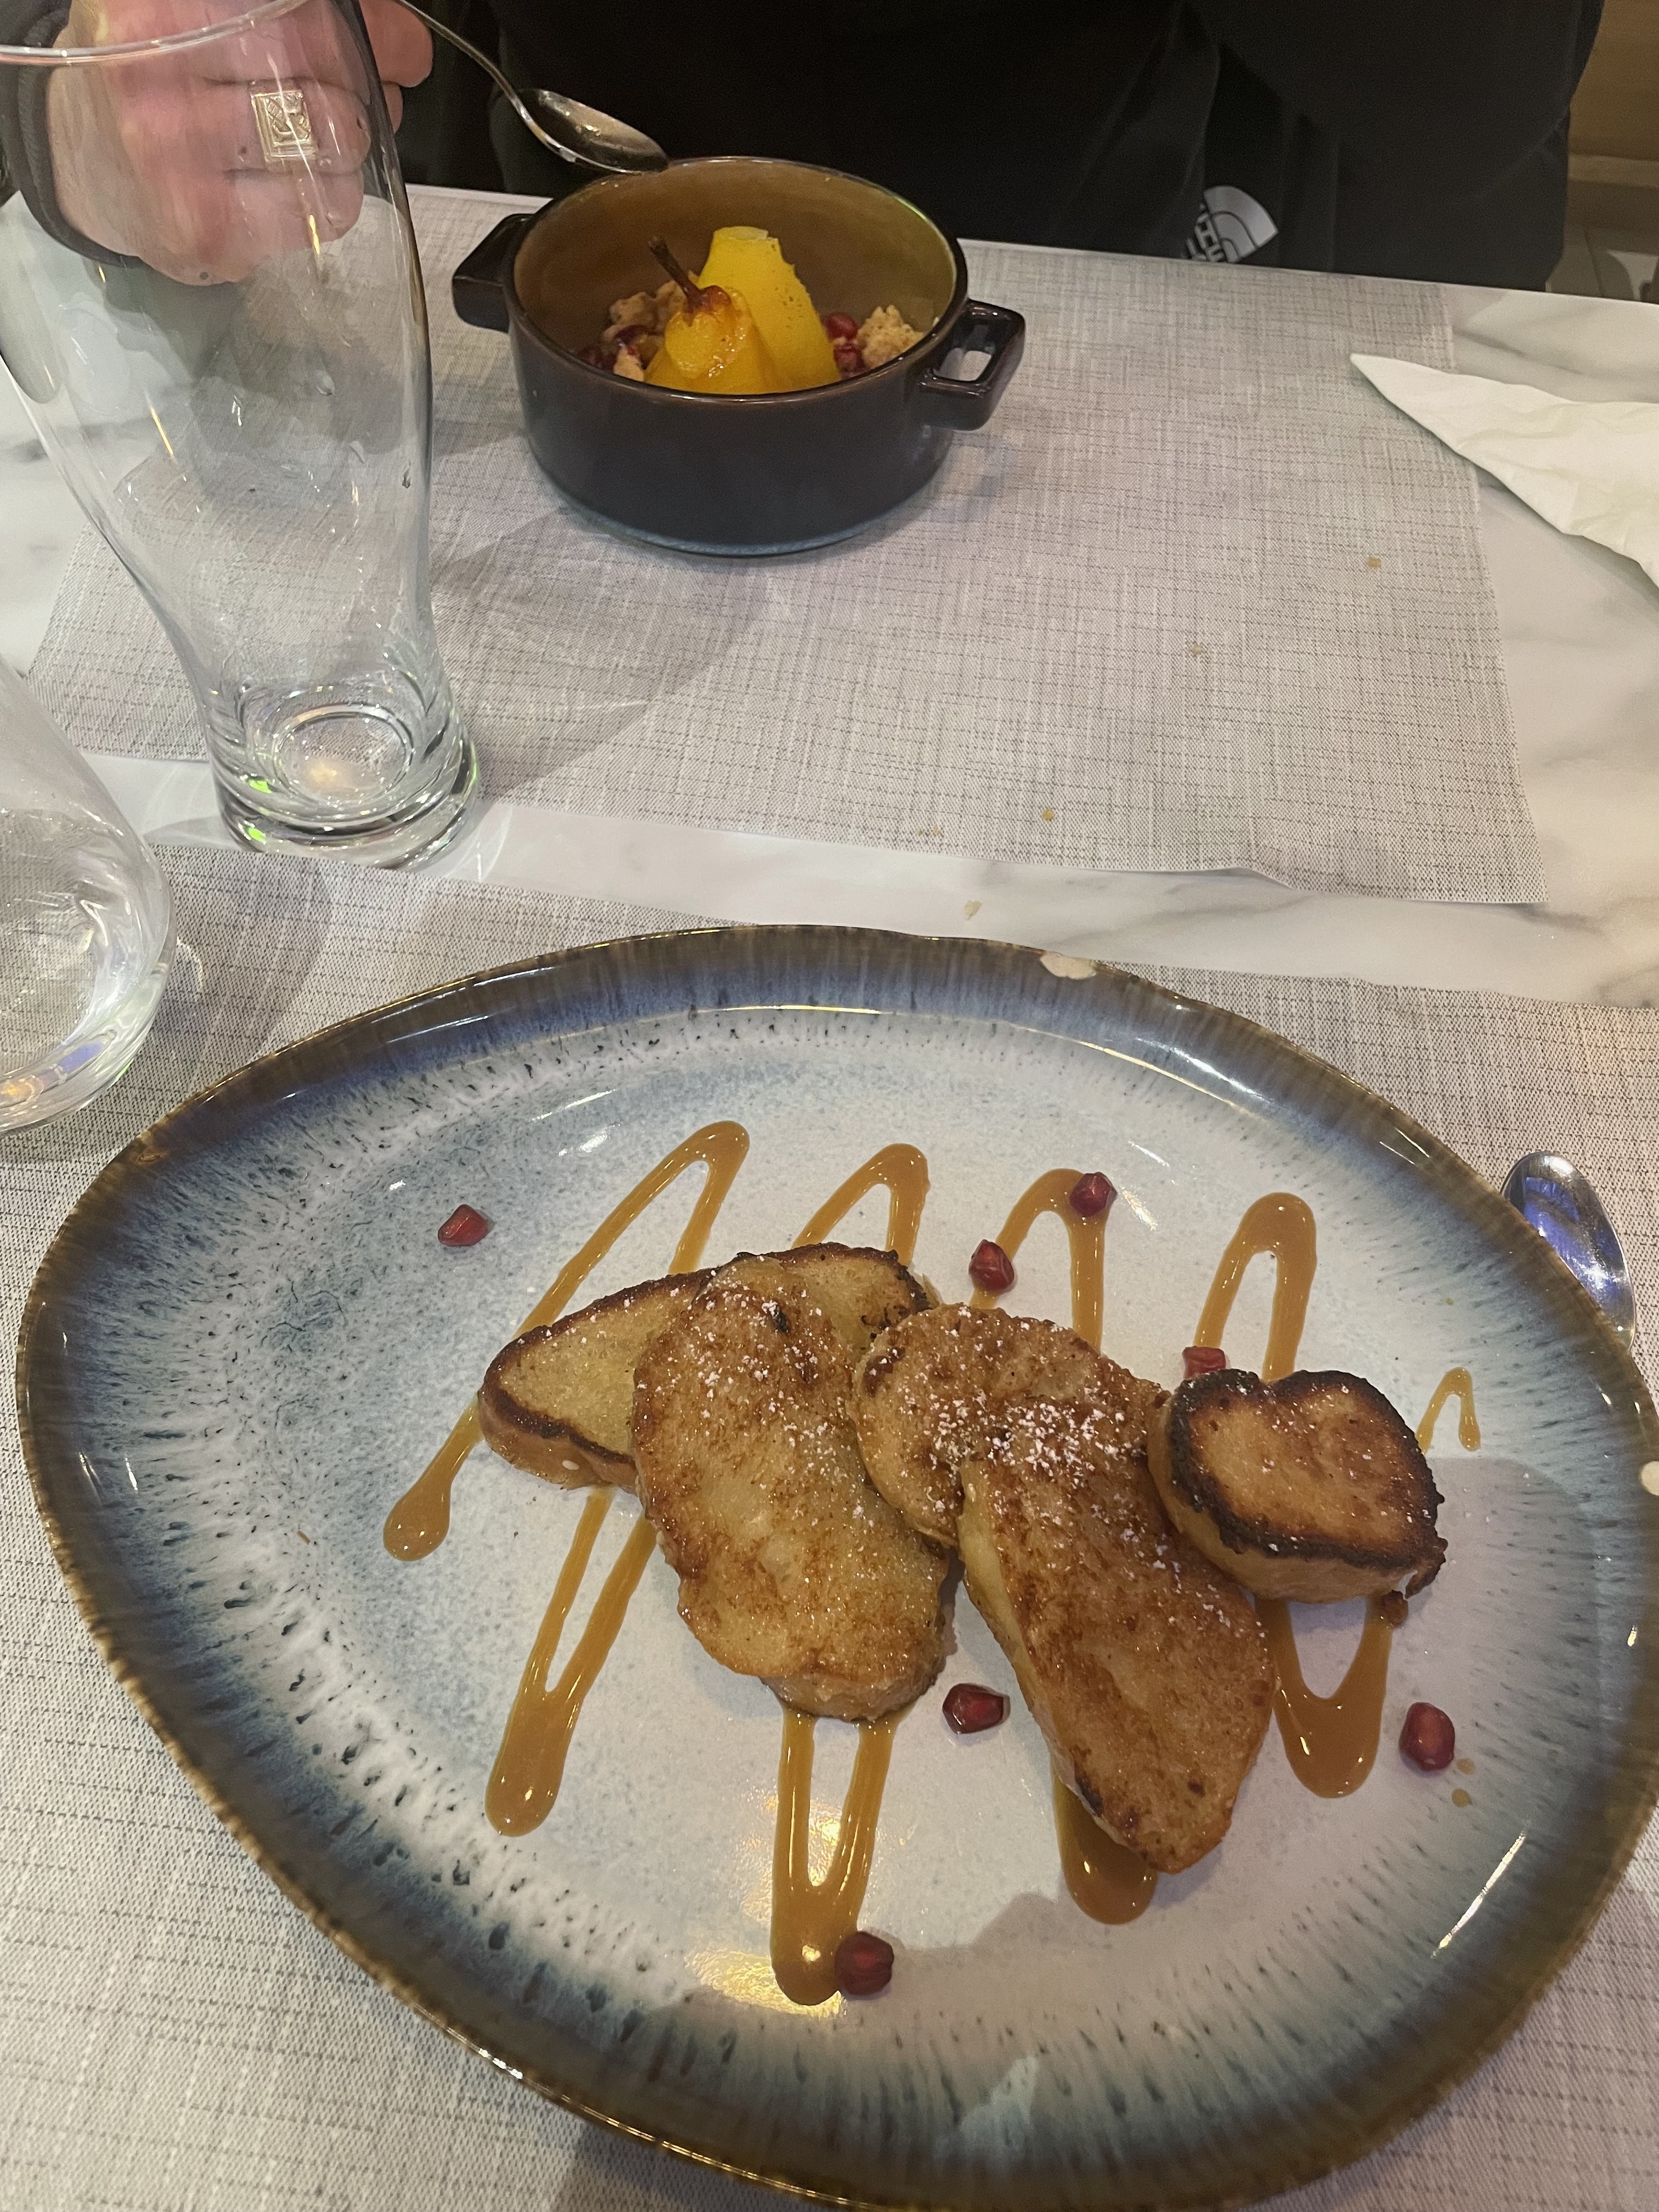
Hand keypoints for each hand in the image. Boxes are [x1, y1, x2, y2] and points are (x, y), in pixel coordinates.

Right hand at [46, 0, 432, 283]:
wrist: (85, 157)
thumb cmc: (163, 79)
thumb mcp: (215, 19)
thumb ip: (308, 16)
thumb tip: (406, 43)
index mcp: (164, 3)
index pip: (306, 12)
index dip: (373, 33)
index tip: (401, 49)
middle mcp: (159, 68)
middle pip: (326, 72)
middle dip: (364, 93)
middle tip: (350, 104)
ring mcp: (176, 154)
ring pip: (332, 147)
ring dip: (345, 151)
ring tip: (311, 147)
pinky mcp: (202, 230)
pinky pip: (317, 216)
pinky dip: (323, 203)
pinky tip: (279, 188)